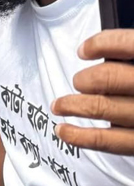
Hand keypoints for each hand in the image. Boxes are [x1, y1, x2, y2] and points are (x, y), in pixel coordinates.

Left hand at [53, 29, 133, 154]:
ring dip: (73, 105)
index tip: (84, 50)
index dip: (101, 43)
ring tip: (59, 105)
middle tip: (79, 82)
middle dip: (86, 78)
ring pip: (103, 107)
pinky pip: (108, 141)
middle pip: (110, 76)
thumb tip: (102, 49)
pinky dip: (79, 136)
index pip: (129, 44)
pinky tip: (63, 130)